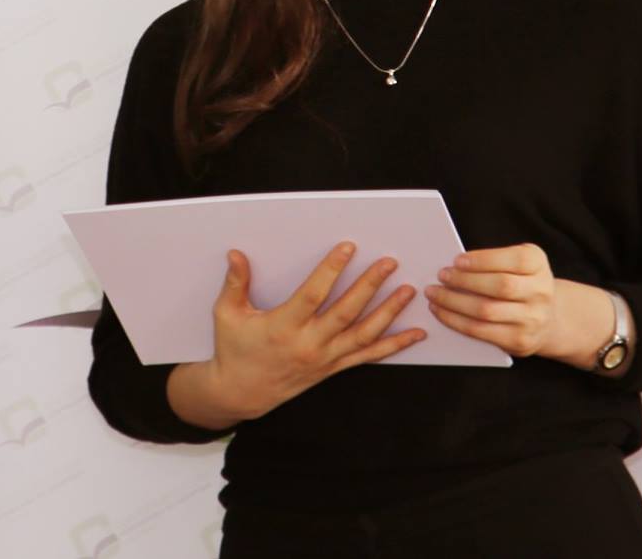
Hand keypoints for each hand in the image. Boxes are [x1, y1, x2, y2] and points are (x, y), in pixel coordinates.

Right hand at [169, 243, 423, 430]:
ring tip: (408, 291)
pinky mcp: (333, 368)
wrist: (241, 392)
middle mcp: (309, 344)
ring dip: (389, 312)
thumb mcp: (227, 314)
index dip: (331, 270)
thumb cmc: (234, 349)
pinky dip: (394, 346)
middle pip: (346, 312)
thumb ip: (235, 283)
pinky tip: (414, 335)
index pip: (313, 294)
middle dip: (370, 285)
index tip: (348, 248)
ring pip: (363, 334)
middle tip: (389, 263)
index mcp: (283, 327)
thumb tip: (236, 253)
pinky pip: (368, 356)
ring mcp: (325, 359)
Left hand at [425, 243, 600, 361]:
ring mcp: (533, 319)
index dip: (484, 260)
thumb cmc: (519, 282)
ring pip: (487, 310)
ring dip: (453, 302)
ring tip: (434, 293)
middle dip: (465, 281)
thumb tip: (451, 265)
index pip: (515, 260)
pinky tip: (441, 311)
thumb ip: (491, 260)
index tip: (457, 260)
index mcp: (538, 264)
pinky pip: (481, 331)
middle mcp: (541, 292)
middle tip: (441, 276)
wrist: (547, 318)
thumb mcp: (515, 263)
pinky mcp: (520, 341)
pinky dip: (455, 321)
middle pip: (501, 286)